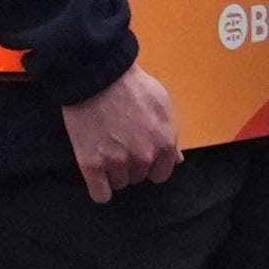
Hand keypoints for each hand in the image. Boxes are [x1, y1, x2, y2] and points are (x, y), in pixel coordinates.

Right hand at [59, 67, 184, 201]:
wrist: (97, 74)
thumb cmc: (131, 84)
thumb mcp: (162, 103)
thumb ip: (170, 133)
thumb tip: (176, 159)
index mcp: (164, 144)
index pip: (161, 174)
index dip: (150, 165)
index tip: (139, 155)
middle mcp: (143, 157)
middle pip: (138, 178)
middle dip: (130, 164)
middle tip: (118, 143)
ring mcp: (117, 162)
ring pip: (119, 183)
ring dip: (113, 172)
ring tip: (104, 148)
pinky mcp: (92, 164)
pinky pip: (100, 194)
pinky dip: (99, 189)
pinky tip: (97, 175)